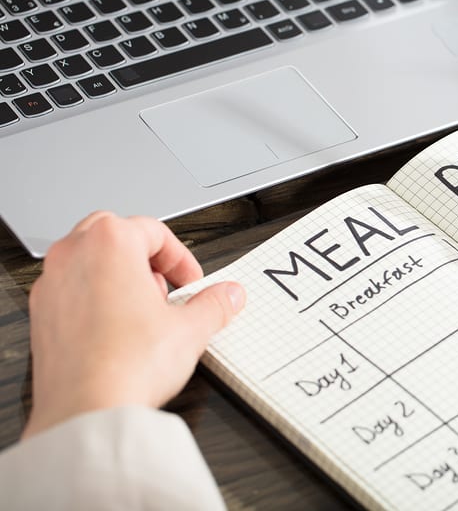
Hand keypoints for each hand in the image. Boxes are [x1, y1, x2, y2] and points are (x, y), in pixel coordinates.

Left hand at [23, 212, 244, 437]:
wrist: (86, 412)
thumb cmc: (126, 365)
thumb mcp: (191, 330)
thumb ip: (215, 304)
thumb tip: (229, 296)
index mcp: (109, 243)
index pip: (154, 231)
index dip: (181, 259)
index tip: (192, 283)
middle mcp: (73, 256)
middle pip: (115, 235)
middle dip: (146, 259)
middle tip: (167, 289)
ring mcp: (51, 286)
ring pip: (89, 261)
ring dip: (120, 277)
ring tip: (144, 313)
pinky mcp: (42, 317)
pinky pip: (72, 291)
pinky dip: (96, 300)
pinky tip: (120, 333)